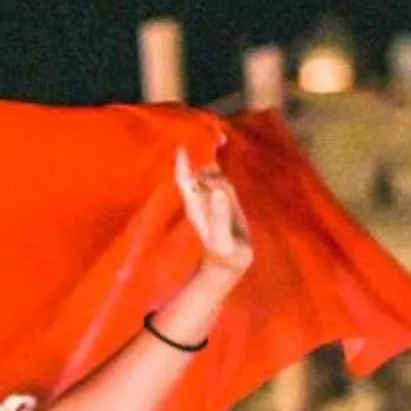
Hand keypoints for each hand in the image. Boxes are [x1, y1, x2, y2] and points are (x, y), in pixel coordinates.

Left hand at [174, 150, 252, 281]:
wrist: (228, 263)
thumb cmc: (224, 253)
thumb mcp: (222, 236)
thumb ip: (220, 215)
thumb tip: (219, 190)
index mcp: (197, 205)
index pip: (185, 180)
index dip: (183, 164)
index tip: (182, 147)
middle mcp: (203, 200)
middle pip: (200, 175)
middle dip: (205, 165)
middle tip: (218, 161)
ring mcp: (213, 202)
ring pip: (212, 178)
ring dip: (214, 170)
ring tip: (222, 161)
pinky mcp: (225, 205)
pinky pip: (221, 184)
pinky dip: (220, 175)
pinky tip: (222, 169)